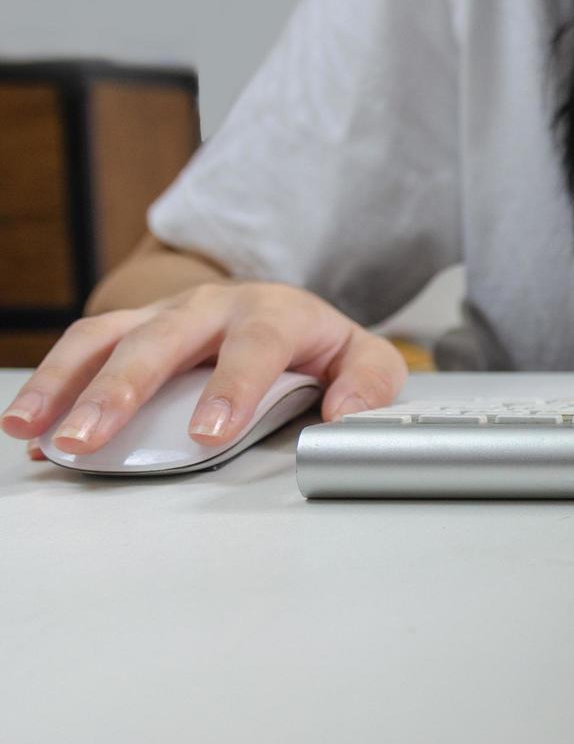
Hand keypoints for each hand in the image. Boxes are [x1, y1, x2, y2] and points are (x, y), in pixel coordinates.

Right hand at [2, 282, 406, 454]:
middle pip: (162, 340)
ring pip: (107, 338)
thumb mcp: (363, 358)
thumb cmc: (319, 345)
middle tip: (93, 438)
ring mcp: (165, 314)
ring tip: (33, 428)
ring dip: (66, 383)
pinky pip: (86, 350)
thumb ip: (368, 384)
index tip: (207, 432)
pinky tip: (33, 429)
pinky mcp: (133, 327)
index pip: (254, 345)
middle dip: (122, 390)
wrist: (279, 308)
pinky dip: (53, 388)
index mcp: (275, 312)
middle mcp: (213, 305)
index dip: (231, 388)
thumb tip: (344, 414)